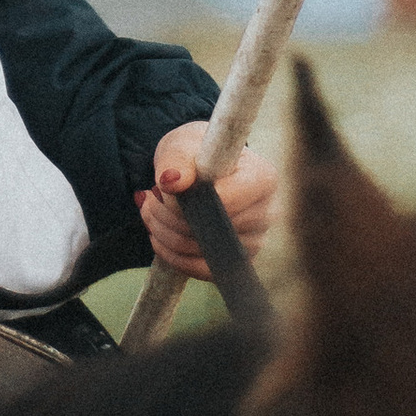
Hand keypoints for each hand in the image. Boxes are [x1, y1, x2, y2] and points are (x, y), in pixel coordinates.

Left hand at [139, 126, 277, 276]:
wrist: (204, 167)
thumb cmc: (197, 153)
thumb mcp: (183, 145)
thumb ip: (176, 160)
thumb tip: (171, 182)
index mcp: (263, 178)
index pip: (222, 203)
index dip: (184, 202)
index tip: (160, 187)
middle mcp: (267, 212)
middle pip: (209, 230)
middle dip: (167, 217)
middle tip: (148, 198)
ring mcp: (257, 240)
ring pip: (201, 251)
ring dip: (165, 234)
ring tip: (149, 211)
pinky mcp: (240, 260)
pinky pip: (203, 271)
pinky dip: (173, 256)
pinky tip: (158, 236)